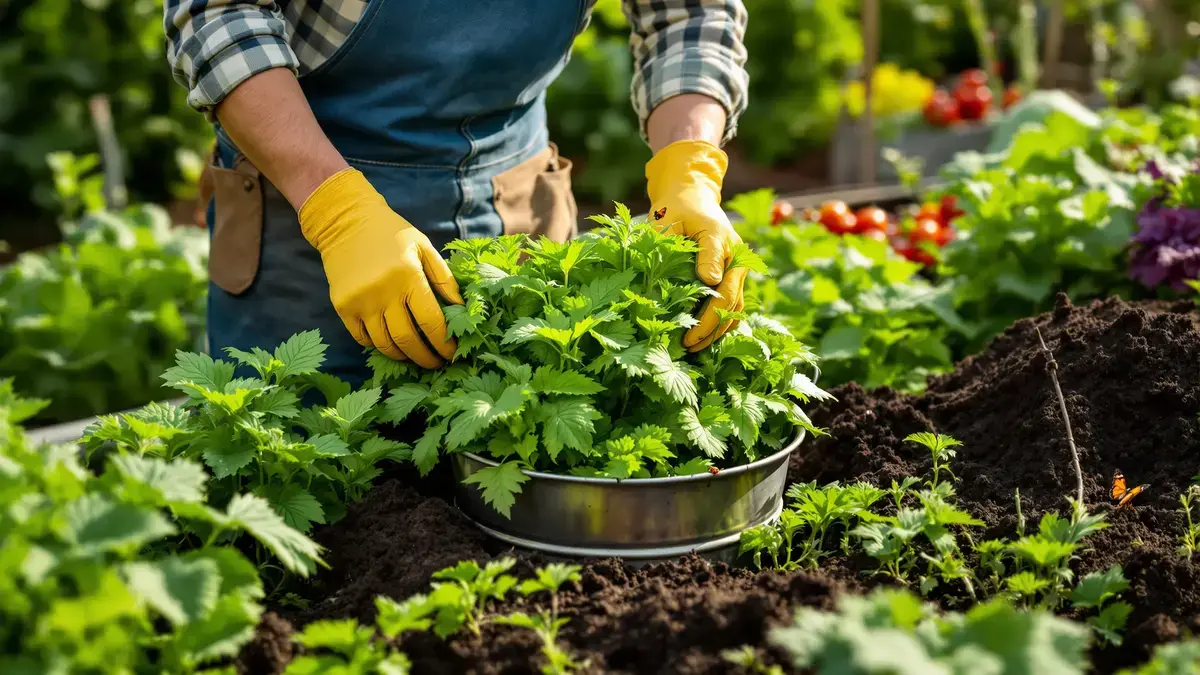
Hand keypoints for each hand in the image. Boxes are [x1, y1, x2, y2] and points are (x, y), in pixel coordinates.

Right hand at [299, 169, 462, 367]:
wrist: (346, 221)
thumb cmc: (391, 233)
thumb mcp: (423, 246)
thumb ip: (444, 278)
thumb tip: (461, 308)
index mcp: (409, 277)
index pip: (431, 322)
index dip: (444, 343)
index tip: (453, 354)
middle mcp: (383, 293)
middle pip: (408, 340)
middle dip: (426, 358)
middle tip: (437, 365)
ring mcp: (360, 302)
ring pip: (385, 344)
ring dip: (403, 356)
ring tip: (415, 357)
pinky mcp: (342, 307)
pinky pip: (363, 338)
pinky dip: (378, 345)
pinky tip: (391, 343)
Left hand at [645, 139, 745, 351]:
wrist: (690, 197)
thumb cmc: (676, 209)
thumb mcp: (674, 221)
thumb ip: (687, 247)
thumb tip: (709, 280)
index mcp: (722, 241)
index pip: (721, 284)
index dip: (708, 308)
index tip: (691, 330)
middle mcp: (736, 259)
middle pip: (731, 301)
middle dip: (710, 327)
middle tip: (688, 345)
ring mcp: (736, 271)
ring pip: (735, 309)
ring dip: (717, 331)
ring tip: (693, 348)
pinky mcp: (731, 280)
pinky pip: (731, 308)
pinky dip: (720, 326)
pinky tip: (702, 340)